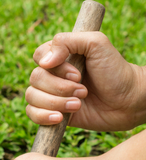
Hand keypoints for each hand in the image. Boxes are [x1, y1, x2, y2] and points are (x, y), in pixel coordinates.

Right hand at [25, 32, 145, 130]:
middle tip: (84, 91)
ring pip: (32, 97)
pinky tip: (60, 118)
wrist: (127, 103)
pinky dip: (43, 116)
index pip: (39, 56)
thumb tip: (43, 62)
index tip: (78, 73)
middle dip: (59, 87)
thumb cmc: (115, 72)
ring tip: (78, 105)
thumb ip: (69, 41)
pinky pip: (32, 114)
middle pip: (35, 78)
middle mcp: (54, 75)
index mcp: (61, 55)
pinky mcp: (53, 114)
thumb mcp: (97, 44)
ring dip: (55, 102)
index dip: (54, 67)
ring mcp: (52, 95)